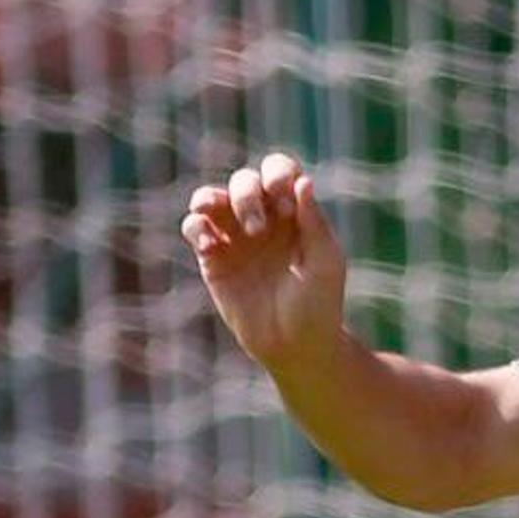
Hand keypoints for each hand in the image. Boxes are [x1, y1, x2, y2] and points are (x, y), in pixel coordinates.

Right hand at [181, 151, 347, 372]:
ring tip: (213, 214)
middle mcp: (263, 218)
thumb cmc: (318, 304)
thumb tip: (303, 181)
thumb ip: (314, 222)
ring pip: (210, 197)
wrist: (295, 345)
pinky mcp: (212, 257)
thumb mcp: (324, 262)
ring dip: (209, 199)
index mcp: (294, 213)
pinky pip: (194, 227)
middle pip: (244, 181)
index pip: (280, 172)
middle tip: (256, 229)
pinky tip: (209, 244)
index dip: (276, 174)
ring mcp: (234, 236)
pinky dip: (195, 226)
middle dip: (246, 195)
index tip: (282, 198)